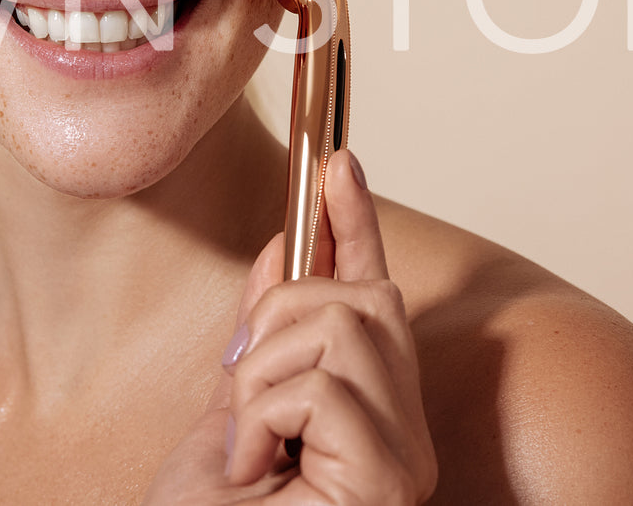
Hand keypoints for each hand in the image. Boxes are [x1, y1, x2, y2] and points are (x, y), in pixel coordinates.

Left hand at [144, 152, 437, 504]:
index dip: (356, 224)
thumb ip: (263, 338)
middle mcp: (403, 433)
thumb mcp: (228, 414)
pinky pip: (319, 386)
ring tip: (249, 453)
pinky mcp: (390, 480)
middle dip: (279, 318)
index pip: (374, 294)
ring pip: (338, 329)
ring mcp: (403, 459)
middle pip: (361, 300)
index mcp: (371, 415)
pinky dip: (264, 419)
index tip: (337, 160)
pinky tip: (257, 474)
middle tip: (241, 393)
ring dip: (261, 378)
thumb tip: (281, 246)